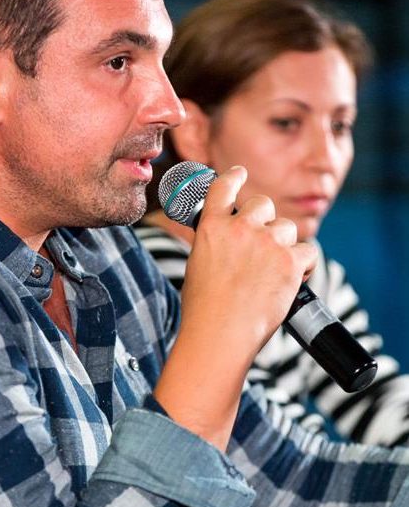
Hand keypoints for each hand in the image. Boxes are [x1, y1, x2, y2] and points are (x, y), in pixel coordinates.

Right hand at [154, 166, 316, 450]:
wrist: (220, 333)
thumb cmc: (205, 309)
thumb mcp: (198, 265)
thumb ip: (215, 243)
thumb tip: (230, 240)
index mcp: (211, 226)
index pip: (224, 186)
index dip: (235, 177)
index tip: (239, 173)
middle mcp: (240, 228)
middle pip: (263, 204)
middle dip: (266, 220)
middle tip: (263, 244)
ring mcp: (266, 243)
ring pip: (287, 228)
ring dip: (285, 244)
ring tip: (275, 271)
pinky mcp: (289, 262)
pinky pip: (308, 250)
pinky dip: (305, 263)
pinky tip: (295, 277)